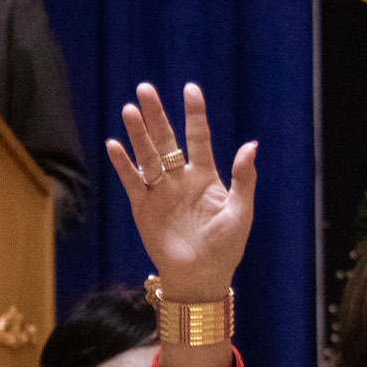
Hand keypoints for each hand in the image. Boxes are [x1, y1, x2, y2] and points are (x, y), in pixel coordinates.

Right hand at [106, 82, 256, 300]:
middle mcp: (180, 179)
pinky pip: (132, 182)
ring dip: (138, 135)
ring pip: (147, 156)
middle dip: (157, 116)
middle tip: (145, 89)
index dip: (194, 114)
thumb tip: (251, 145)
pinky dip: (123, 165)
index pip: (199, 138)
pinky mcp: (143, 208)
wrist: (202, 277)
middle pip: (166, 140)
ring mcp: (160, 192)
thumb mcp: (241, 212)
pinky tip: (115, 145)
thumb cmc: (226, 247)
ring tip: (130, 110)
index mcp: (205, 177)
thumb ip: (243, 179)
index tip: (190, 89)